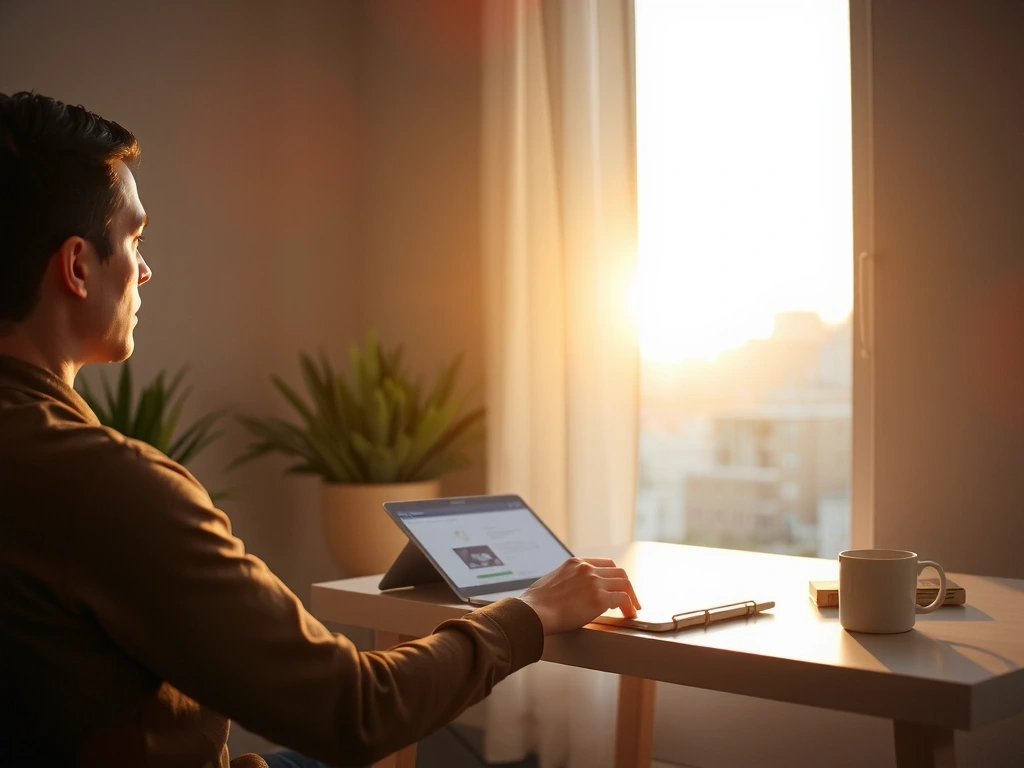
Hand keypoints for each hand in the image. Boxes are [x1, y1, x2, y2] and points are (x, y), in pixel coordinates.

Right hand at [517, 557, 641, 634]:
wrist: (533, 613)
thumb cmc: (536, 604)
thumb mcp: (551, 581)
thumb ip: (566, 582)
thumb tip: (569, 594)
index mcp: (575, 563)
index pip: (604, 564)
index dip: (613, 576)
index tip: (616, 586)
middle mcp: (586, 569)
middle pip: (618, 572)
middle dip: (626, 585)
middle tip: (629, 598)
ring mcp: (594, 582)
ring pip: (624, 583)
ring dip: (631, 596)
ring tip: (633, 608)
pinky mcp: (599, 599)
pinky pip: (623, 599)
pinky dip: (629, 607)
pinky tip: (629, 615)